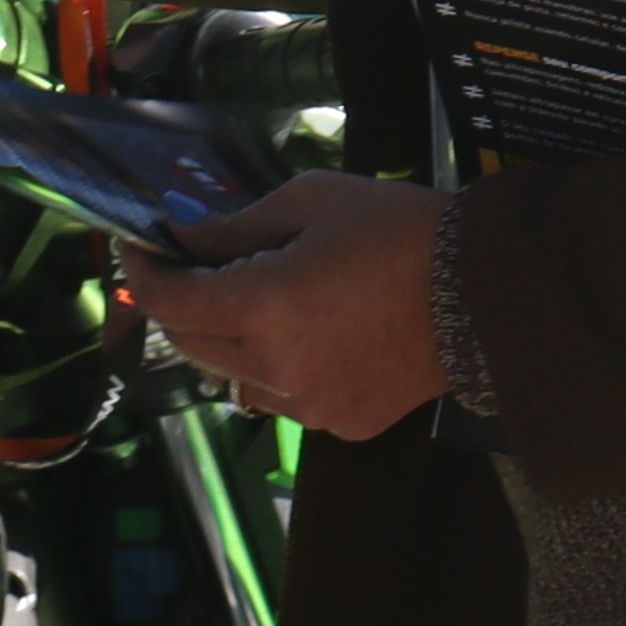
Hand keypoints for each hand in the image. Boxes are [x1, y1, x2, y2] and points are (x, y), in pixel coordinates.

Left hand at [113, 171, 450, 439]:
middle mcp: (274, 367)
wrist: (488, 292)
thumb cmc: (399, 230)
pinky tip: (305, 334)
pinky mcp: (342, 424)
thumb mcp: (311, 202)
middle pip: (191, 344)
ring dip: (225, 340)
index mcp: (262, 306)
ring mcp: (309, 406)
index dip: (144, 273)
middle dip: (179, 305)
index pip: (170, 300)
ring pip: (234, 376)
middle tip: (187, 268)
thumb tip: (183, 236)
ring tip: (250, 299)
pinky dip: (274, 367)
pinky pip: (284, 398)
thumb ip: (236, 227)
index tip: (138, 248)